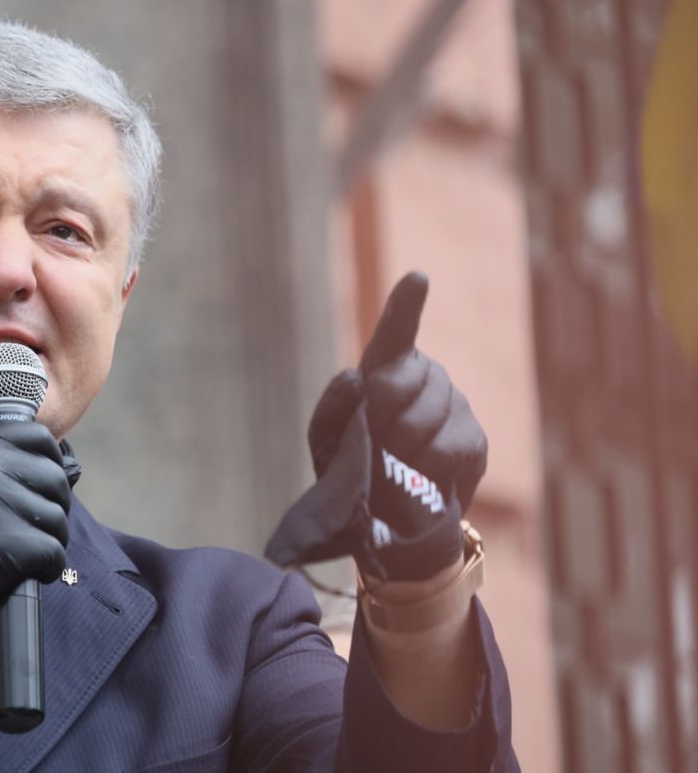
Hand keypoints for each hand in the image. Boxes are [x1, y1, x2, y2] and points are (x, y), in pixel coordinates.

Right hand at [0, 422, 71, 632]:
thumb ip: (1, 465)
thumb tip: (67, 467)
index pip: (38, 436)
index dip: (52, 460)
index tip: (46, 483)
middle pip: (55, 478)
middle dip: (55, 506)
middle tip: (34, 528)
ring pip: (58, 517)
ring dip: (52, 539)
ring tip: (25, 552)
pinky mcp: (5, 544)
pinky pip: (54, 551)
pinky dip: (50, 567)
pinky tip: (30, 572)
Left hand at [356, 271, 485, 581]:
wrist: (390, 524)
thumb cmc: (354, 472)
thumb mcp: (328, 443)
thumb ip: (334, 408)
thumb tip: (354, 375)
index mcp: (384, 371)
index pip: (396, 332)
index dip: (406, 305)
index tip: (417, 278)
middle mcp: (425, 377)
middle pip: (397, 382)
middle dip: (377, 419)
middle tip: (374, 448)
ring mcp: (455, 403)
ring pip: (421, 419)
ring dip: (397, 451)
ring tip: (393, 467)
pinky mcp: (474, 439)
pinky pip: (442, 450)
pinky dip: (422, 471)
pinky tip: (419, 477)